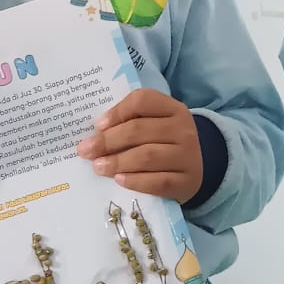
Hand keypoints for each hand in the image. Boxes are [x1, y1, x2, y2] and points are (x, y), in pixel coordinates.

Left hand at [77, 90, 203, 201]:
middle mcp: (183, 129)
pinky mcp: (186, 181)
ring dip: (117, 162)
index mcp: (173, 109)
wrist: (197, 169)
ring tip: (98, 167)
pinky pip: (157, 182)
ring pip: (147, 156)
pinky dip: (135, 181)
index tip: (98, 125)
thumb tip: (95, 135)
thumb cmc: (165, 143)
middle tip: (86, 150)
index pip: (142, 101)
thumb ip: (131, 123)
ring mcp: (187, 156)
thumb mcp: (155, 125)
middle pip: (139, 130)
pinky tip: (119, 180)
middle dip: (108, 141)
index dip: (117, 112)